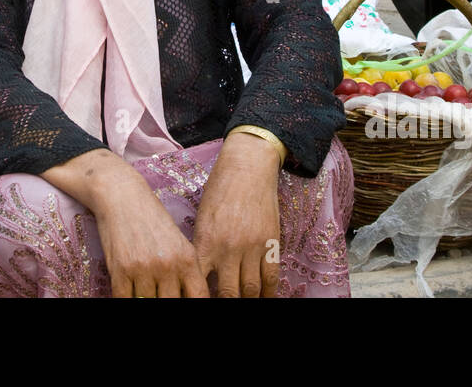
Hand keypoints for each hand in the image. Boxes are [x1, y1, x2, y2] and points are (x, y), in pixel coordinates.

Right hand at [87, 158, 207, 297]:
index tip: (184, 301)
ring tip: (143, 286)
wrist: (121, 195)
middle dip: (165, 300)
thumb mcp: (177, 241)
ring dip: (144, 297)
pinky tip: (128, 289)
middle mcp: (168, 265)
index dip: (193, 305)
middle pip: (171, 303)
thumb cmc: (151, 217)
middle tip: (159, 292)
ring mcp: (143, 268)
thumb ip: (186, 270)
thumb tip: (188, 295)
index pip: (198, 297)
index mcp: (187, 258)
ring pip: (147, 303)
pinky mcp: (120, 270)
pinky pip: (124, 299)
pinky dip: (126, 298)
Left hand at [191, 132, 282, 296]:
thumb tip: (201, 275)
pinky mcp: (271, 242)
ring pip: (250, 289)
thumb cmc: (219, 189)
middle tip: (223, 303)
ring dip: (247, 299)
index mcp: (204, 241)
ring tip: (244, 301)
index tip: (200, 300)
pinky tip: (265, 297)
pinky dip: (268, 292)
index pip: (199, 283)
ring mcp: (251, 246)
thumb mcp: (201, 217)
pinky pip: (271, 277)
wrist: (248, 167)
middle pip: (227, 293)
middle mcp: (227, 248)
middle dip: (226, 302)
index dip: (200, 297)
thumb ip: (202, 247)